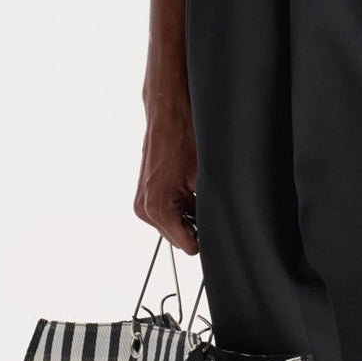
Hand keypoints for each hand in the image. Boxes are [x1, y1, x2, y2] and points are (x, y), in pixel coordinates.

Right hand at [135, 82, 200, 256]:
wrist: (167, 114)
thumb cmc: (184, 138)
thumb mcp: (204, 180)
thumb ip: (207, 213)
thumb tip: (220, 230)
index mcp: (159, 209)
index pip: (187, 246)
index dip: (204, 237)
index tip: (213, 224)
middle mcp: (145, 209)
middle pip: (178, 237)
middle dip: (194, 224)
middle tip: (202, 198)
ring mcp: (142, 202)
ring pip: (173, 225)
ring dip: (186, 213)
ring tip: (192, 188)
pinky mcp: (143, 194)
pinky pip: (166, 211)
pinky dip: (179, 204)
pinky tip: (184, 185)